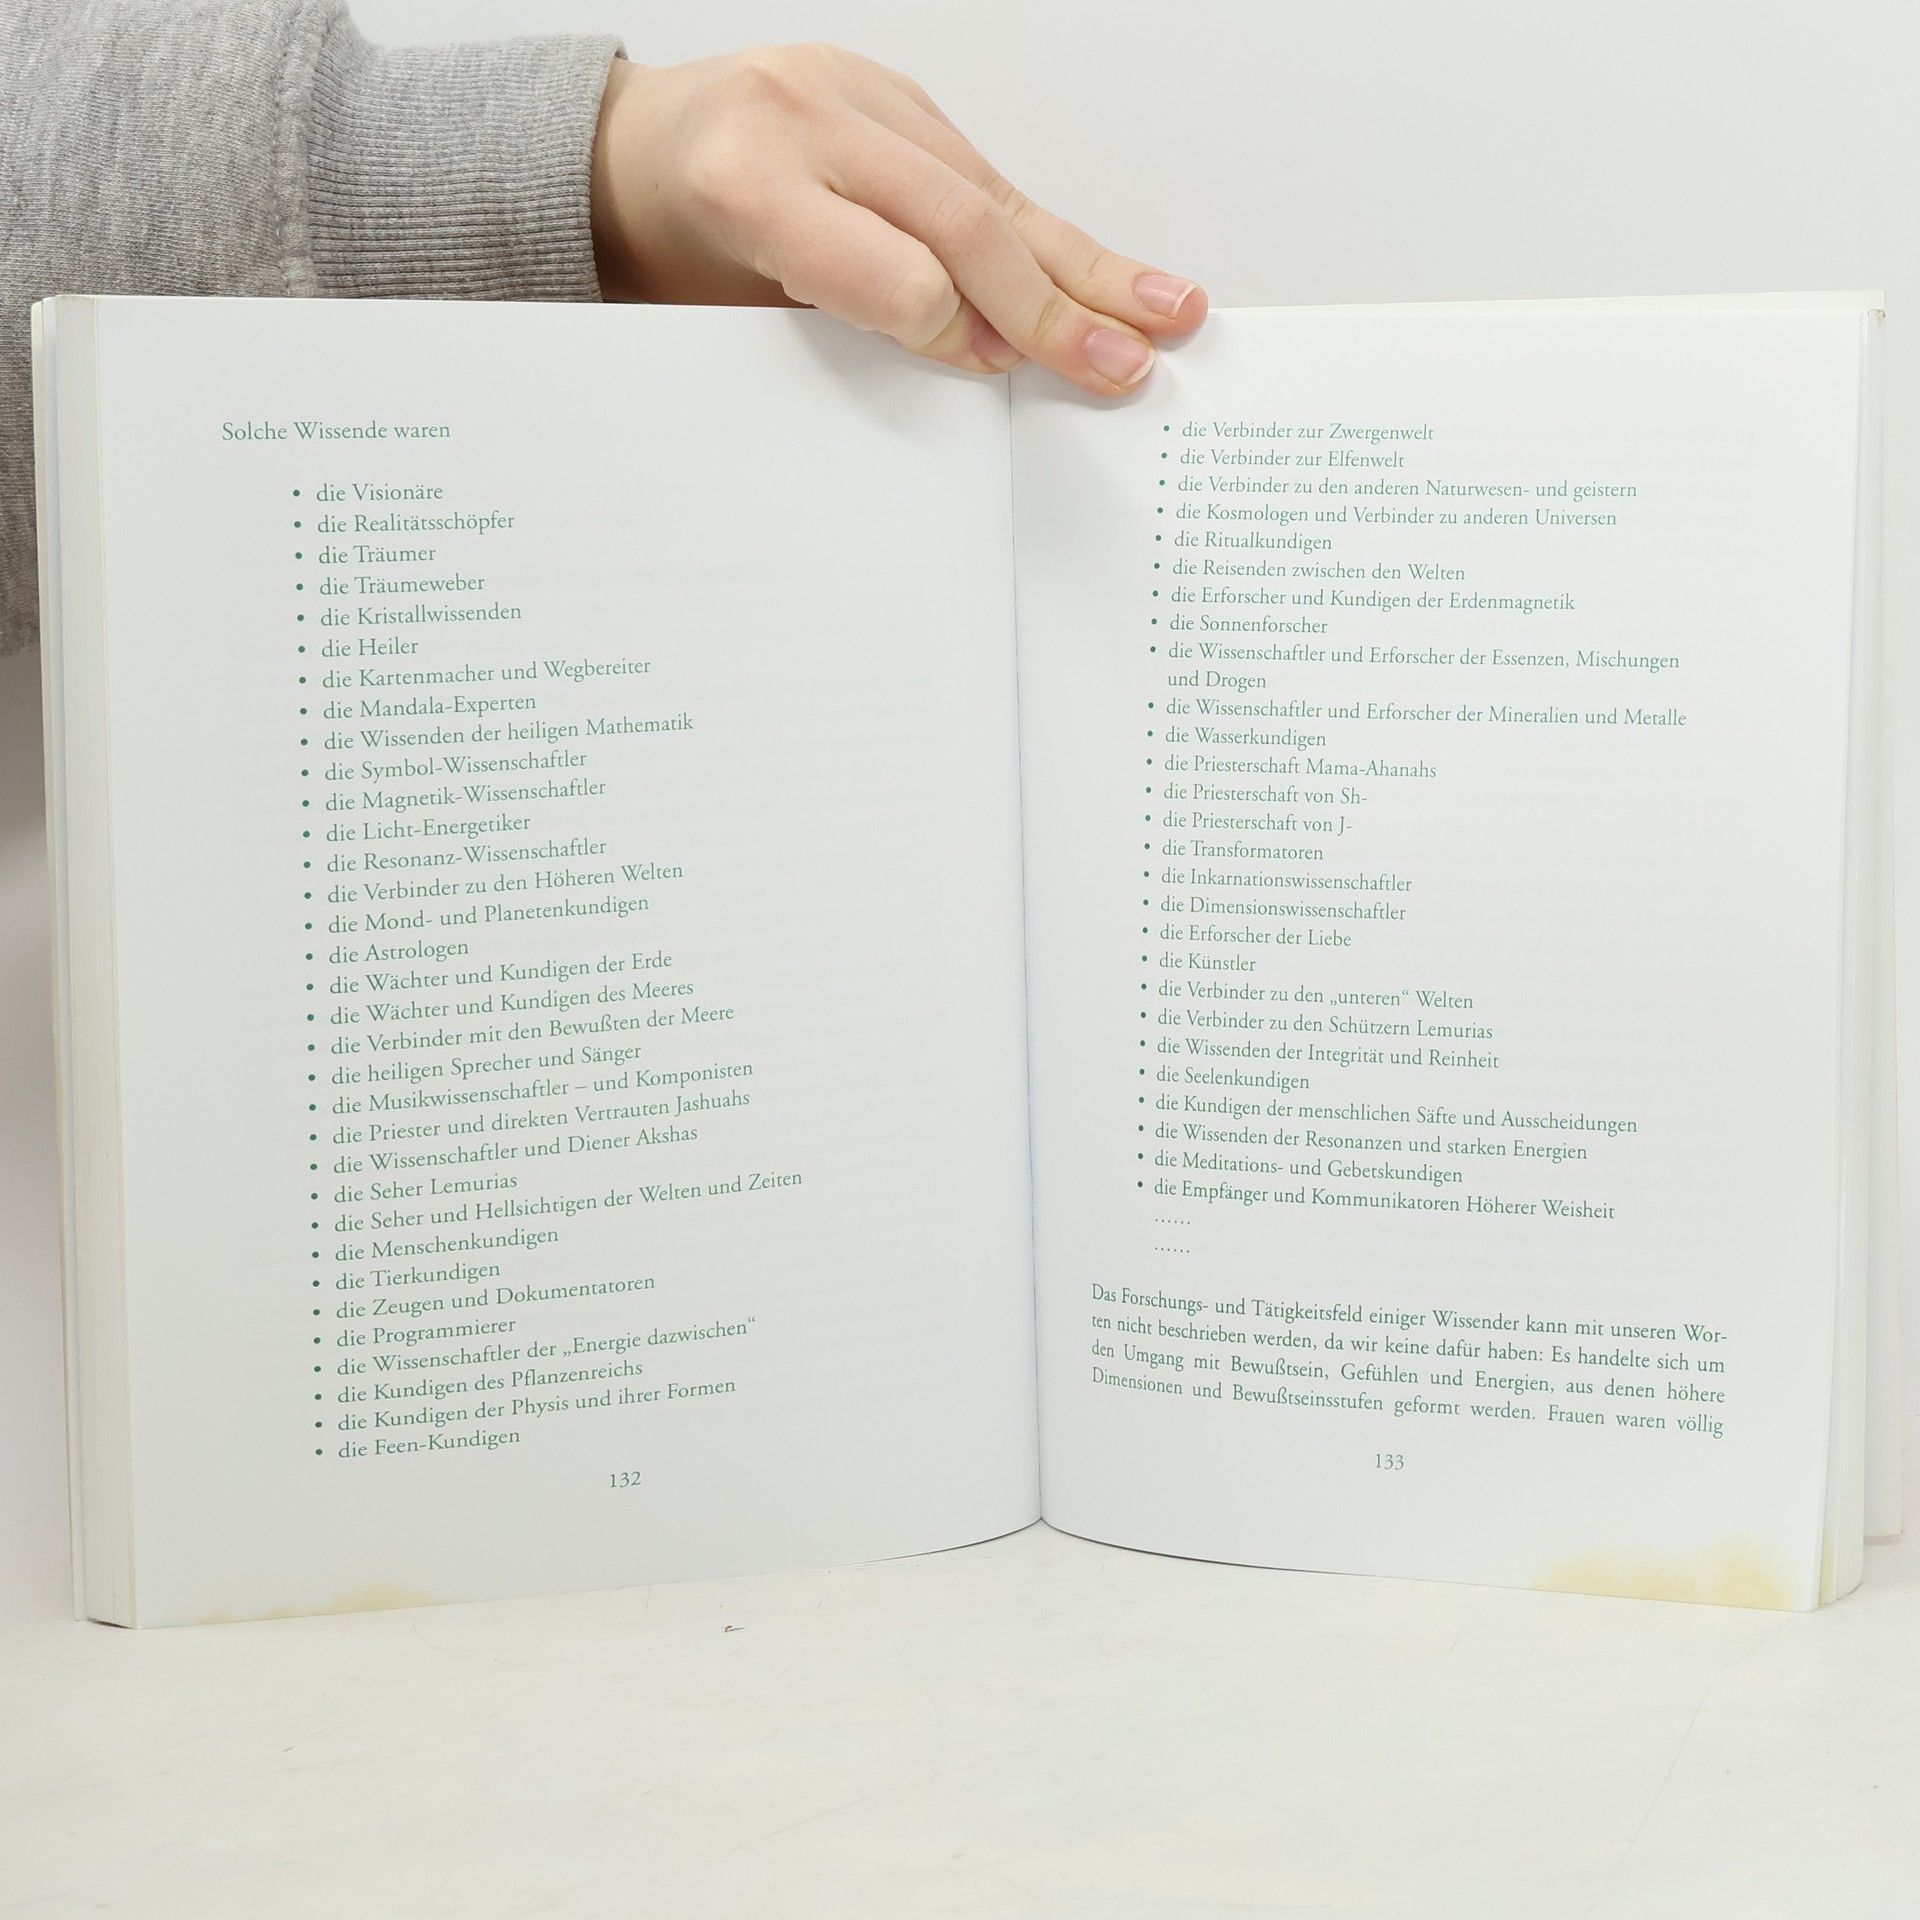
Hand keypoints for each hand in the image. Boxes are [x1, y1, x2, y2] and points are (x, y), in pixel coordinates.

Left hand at [589, 43, 1206, 392]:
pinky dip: (1048, 235)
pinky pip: (985, 174)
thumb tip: (974, 357)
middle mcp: (806, 118)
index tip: (1001, 372)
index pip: (886, 267)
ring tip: (1165, 309)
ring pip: (993, 192)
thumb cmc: (675, 247)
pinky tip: (1111, 274)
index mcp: (743, 181)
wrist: (634, 153)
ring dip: (1088, 265)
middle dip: (1052, 305)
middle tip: (1121, 365)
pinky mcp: (896, 97)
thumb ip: (845, 321)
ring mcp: (858, 94)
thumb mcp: (725, 310)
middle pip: (958, 222)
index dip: (951, 328)